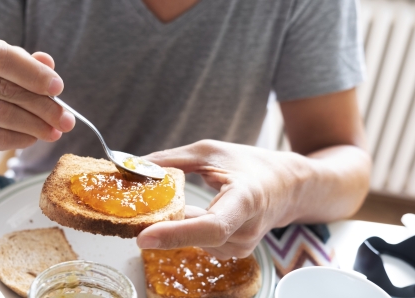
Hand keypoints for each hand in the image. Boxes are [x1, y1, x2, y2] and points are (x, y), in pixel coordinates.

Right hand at [0, 34, 74, 167]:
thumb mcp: (13, 73)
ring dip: (34, 124)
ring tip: (55, 132)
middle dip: (41, 105)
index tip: (58, 87)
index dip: (32, 73)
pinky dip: (17, 139)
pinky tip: (32, 139)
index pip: (0, 57)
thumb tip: (47, 62)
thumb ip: (30, 67)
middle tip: (66, 119)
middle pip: (2, 87)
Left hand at [137, 140, 308, 258]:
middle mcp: (246, 230)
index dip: (175, 233)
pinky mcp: (233, 251)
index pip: (212, 226)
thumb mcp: (211, 152)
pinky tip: (182, 212)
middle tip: (132, 211)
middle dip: (161, 225)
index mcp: (246, 200)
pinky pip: (197, 241)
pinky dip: (182, 228)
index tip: (143, 236)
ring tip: (165, 203)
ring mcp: (241, 246)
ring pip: (192, 239)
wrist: (286, 186)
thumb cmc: (250, 165)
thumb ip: (172, 159)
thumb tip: (135, 166)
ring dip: (172, 224)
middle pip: (196, 236)